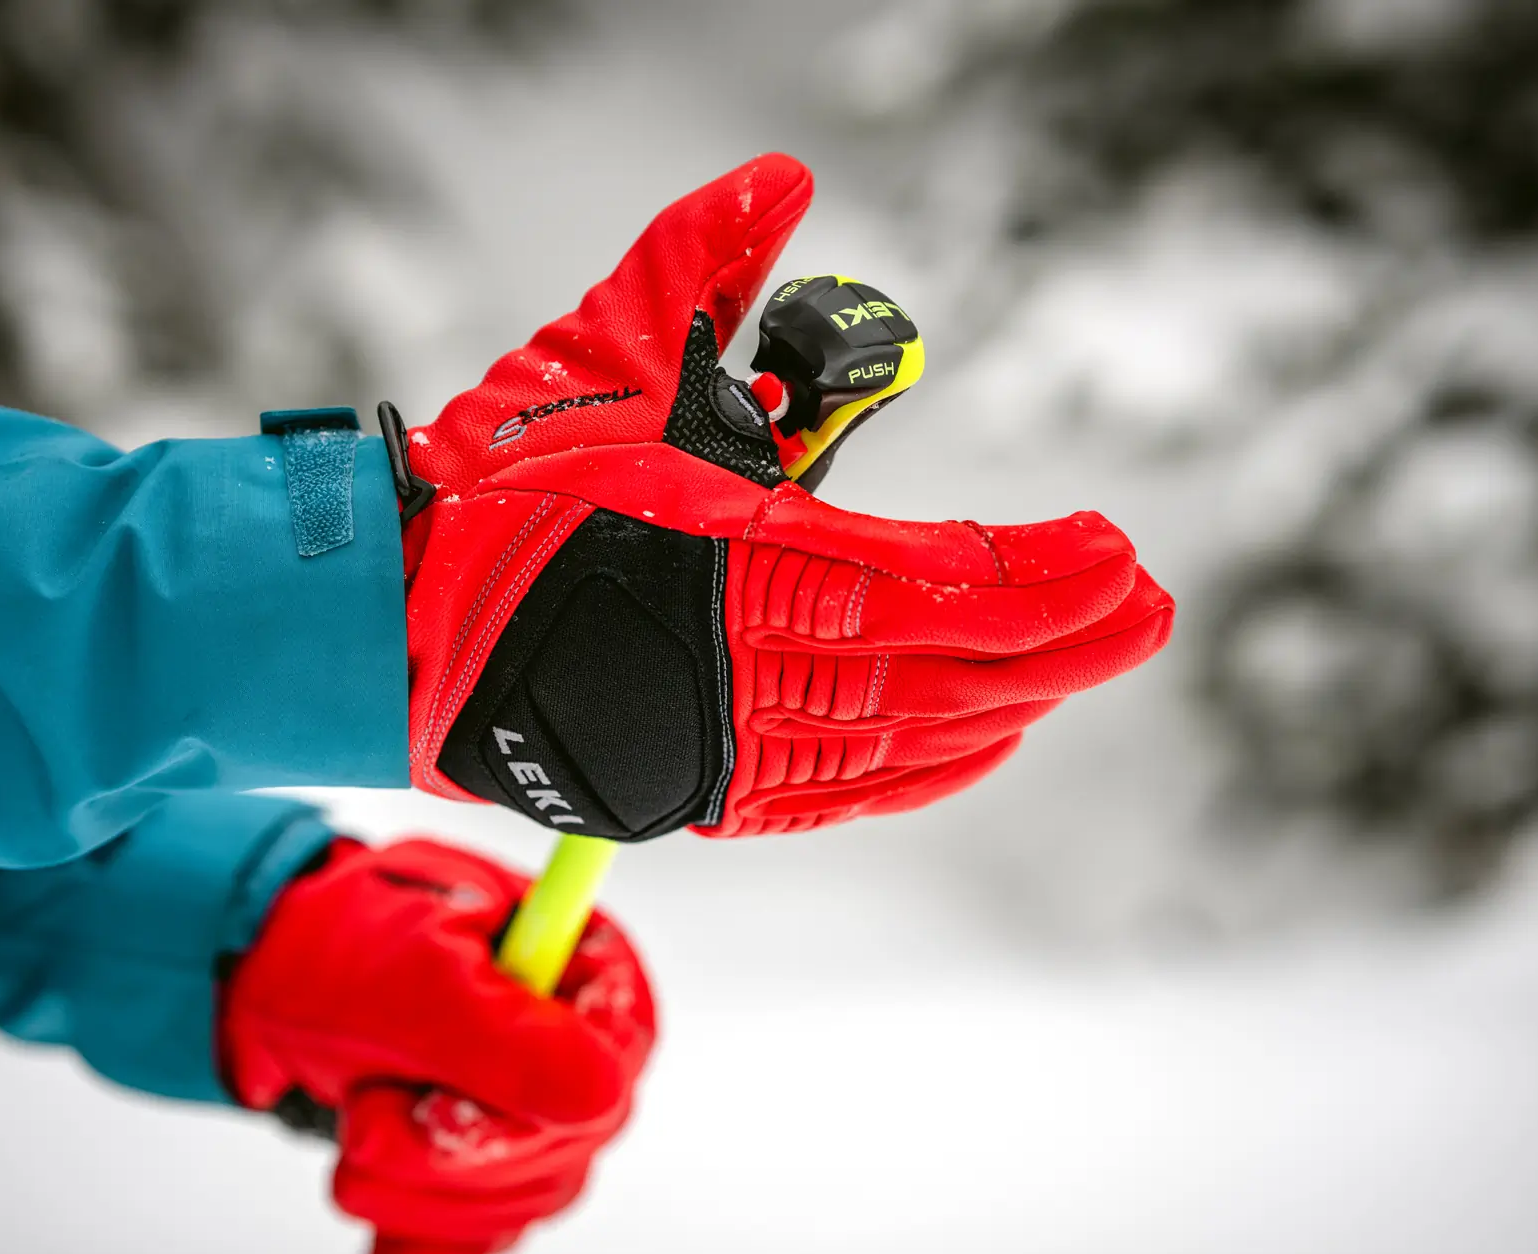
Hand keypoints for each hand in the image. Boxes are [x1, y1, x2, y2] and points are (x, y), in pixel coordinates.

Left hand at [219, 838, 655, 1253]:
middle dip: (451, 1154)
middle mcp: (573, 1039)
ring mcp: (537, 1108)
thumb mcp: (418, 977)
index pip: (613, 1057)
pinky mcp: (492, 1166)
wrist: (266, 973)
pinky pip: (488, 1235)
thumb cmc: (340, 943)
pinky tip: (386, 1234)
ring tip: (354, 1132)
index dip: (535, 1103)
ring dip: (421, 1191)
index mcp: (581, 964)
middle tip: (365, 1119)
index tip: (438, 1102)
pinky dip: (428, 1239)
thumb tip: (602, 1092)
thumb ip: (511, 1037)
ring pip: (523, 1200)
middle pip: (566, 1144)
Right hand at [400, 153, 1172, 839]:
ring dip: (1014, 699)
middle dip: (1066, 642)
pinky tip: (983, 739)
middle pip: (951, 671)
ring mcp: (730, 741)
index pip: (934, 580)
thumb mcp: (604, 349)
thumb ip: (703, 260)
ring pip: (912, 737)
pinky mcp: (704, 785)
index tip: (1114, 548)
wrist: (391, 622)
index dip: (1038, 573)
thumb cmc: (497, 490)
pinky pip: (850, 791)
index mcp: (745, 560)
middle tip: (1146, 610)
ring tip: (1087, 658)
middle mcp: (751, 665)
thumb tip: (779, 178)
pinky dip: (931, 766)